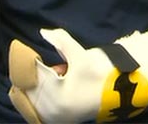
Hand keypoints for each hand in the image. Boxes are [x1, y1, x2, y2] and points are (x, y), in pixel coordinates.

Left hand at [8, 28, 147, 123]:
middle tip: (51, 65)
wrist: (120, 94)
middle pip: (28, 86)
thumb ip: (61, 40)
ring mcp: (55, 117)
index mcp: (58, 93)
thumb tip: (43, 32)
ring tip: (57, 75)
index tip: (28, 52)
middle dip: (34, 73)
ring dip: (37, 84)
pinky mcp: (57, 120)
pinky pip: (37, 106)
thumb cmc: (100, 73)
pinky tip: (56, 85)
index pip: (32, 73)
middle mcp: (54, 109)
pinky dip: (40, 94)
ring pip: (31, 96)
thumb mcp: (80, 55)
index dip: (27, 60)